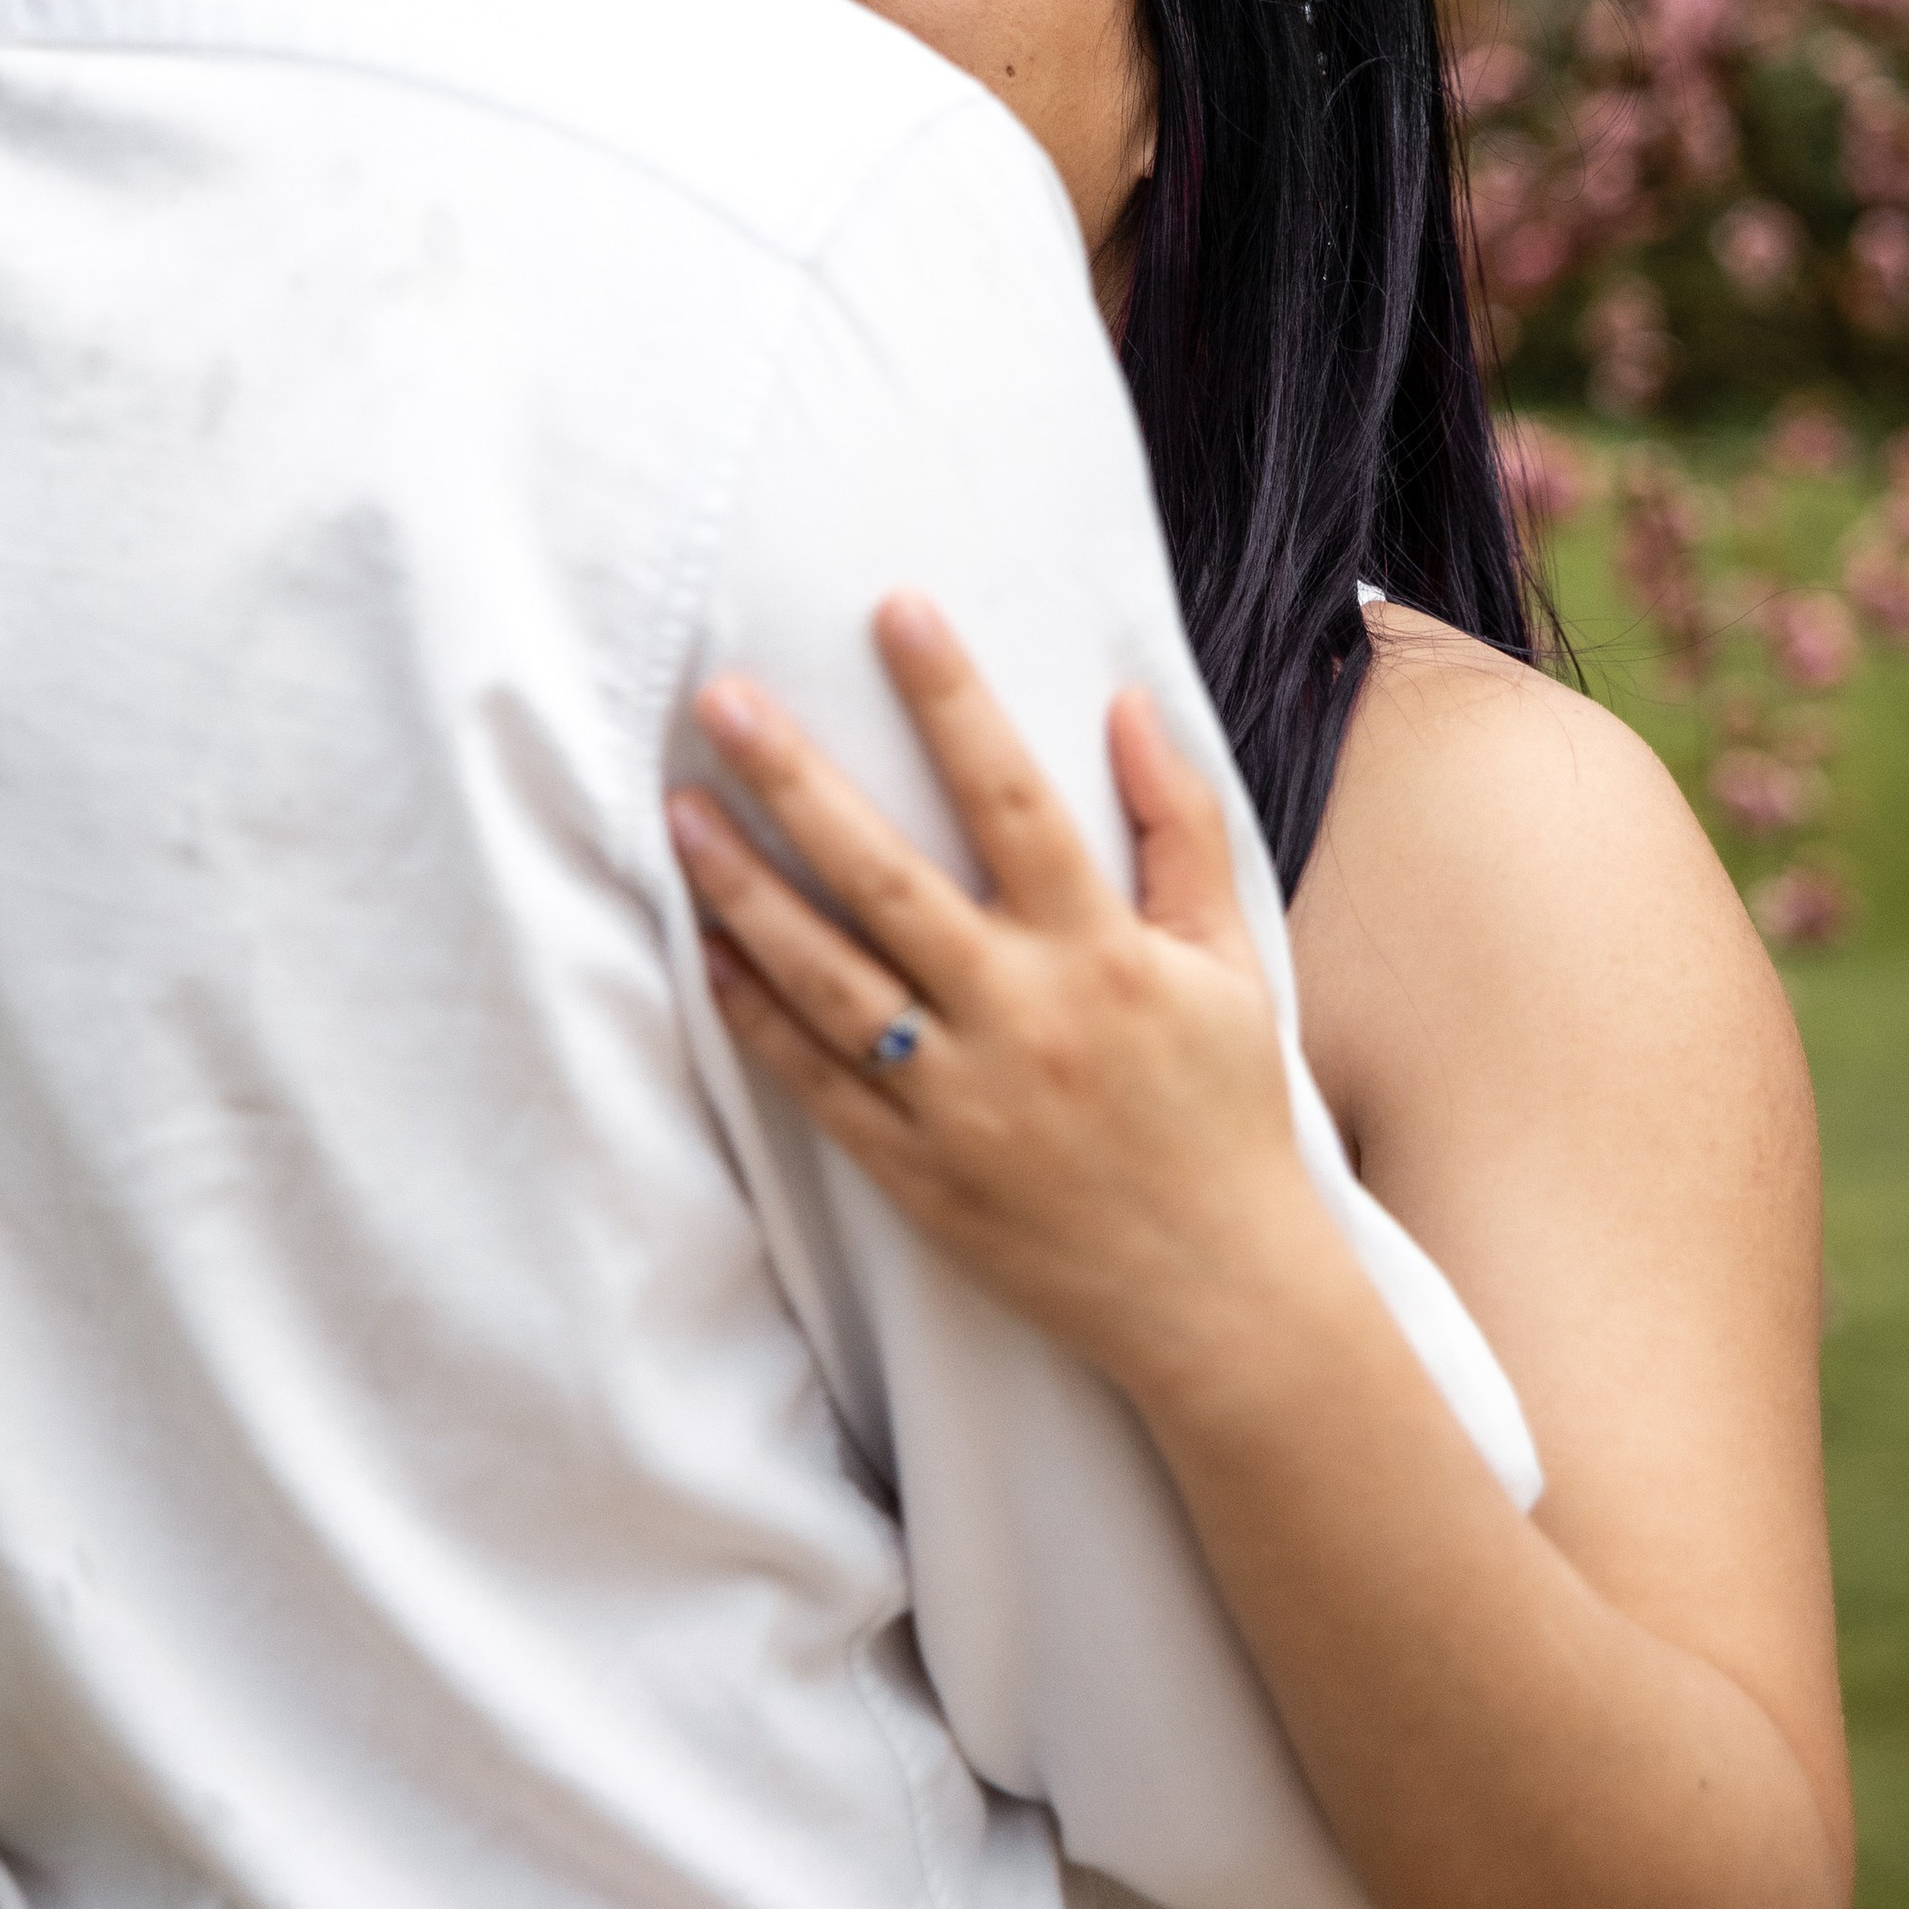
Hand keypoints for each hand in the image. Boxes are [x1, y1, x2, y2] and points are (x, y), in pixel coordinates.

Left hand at [668, 593, 1336, 1410]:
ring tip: (679, 810)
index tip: (898, 609)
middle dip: (798, 780)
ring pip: (827, 977)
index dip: (953, 699)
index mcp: (1100, 952)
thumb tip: (1127, 703)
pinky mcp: (915, 1172)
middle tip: (721, 698)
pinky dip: (756, 1015)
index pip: (1014, 796)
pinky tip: (707, 950)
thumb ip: (1180, 828)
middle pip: (887, 878)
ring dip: (745, 890)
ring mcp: (958, 1100)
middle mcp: (1020, 1017)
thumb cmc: (1224, 1114)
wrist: (1217, 1299)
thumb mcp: (1230, 961)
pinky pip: (816, 1081)